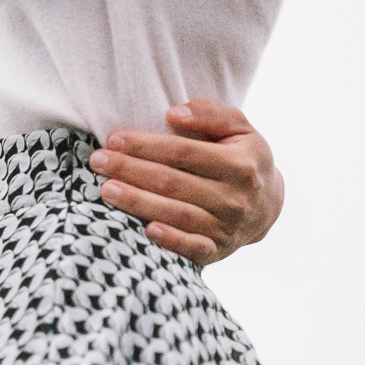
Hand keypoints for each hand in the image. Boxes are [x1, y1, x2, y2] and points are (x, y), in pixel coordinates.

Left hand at [90, 98, 285, 265]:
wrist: (267, 205)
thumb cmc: (242, 158)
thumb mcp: (239, 128)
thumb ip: (211, 114)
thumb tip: (173, 115)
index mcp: (240, 164)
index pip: (184, 152)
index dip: (146, 145)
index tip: (114, 139)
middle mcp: (235, 197)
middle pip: (173, 182)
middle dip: (131, 171)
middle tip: (98, 162)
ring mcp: (226, 227)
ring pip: (177, 214)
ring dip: (138, 203)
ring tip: (106, 190)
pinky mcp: (217, 250)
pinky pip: (192, 248)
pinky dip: (171, 241)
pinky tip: (146, 230)